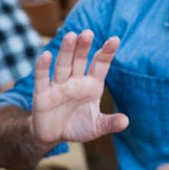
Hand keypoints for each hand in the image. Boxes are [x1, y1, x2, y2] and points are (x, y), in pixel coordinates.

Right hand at [29, 30, 128, 145]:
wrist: (52, 136)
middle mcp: (75, 81)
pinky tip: (46, 55)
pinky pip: (42, 78)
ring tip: (71, 36)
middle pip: (79, 60)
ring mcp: (58, 85)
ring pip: (63, 65)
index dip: (106, 52)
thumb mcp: (96, 127)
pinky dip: (43, 67)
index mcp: (91, 85)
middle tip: (88, 32)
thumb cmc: (76, 127)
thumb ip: (110, 124)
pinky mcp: (42, 94)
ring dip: (66, 51)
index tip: (115, 39)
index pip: (100, 65)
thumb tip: (126, 121)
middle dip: (83, 47)